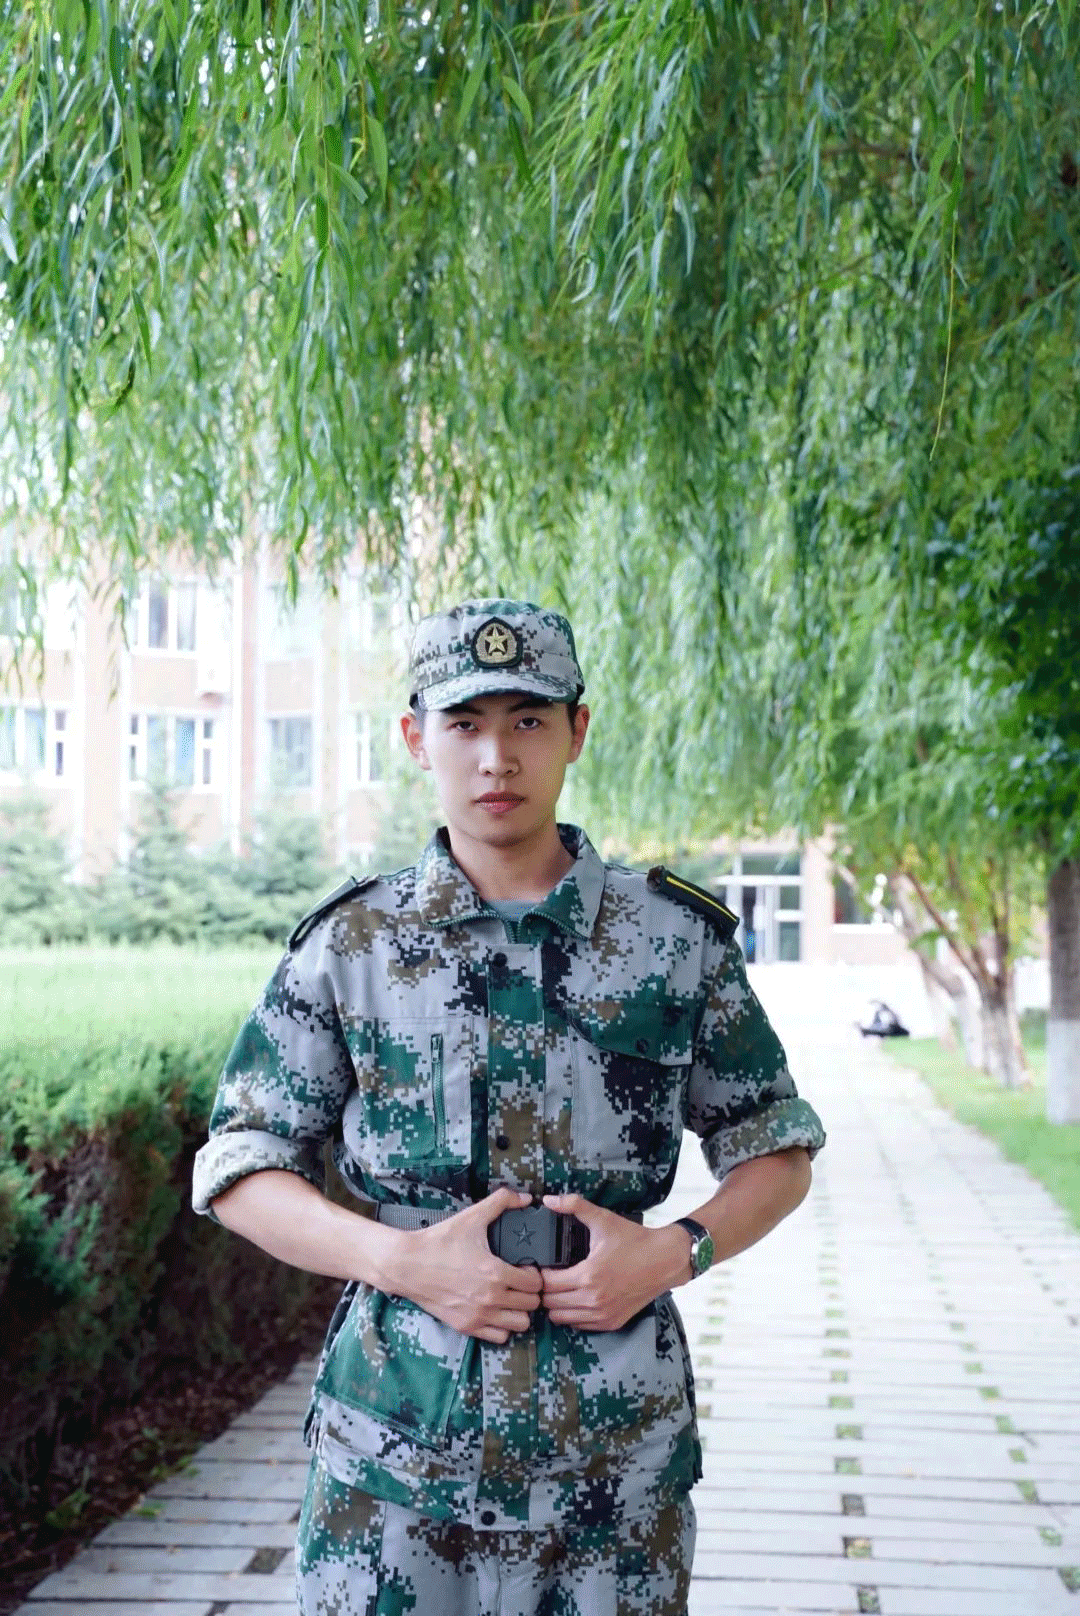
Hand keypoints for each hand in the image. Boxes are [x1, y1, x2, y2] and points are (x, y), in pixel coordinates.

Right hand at [389, 1187, 542, 1344]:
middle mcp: (490, 1299)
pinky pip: (499, 1337)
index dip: (535, 1274)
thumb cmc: (438, 1242)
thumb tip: (525, 1197)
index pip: (536, 1284)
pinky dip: (502, 1326)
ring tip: (510, 1297)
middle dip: (529, 1292)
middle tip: (520, 1282)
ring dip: (519, 1311)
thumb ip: (502, 1202)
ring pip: (520, 1324)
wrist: (407, 1265)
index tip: (526, 1268)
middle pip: (531, 1305)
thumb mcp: (471, 1217)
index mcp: (496, 1273)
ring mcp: (478, 1316)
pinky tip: (495, 1310)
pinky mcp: (466, 1326)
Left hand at [538, 1193, 691, 1330]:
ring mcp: (602, 1315)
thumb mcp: (603, 1219)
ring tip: (561, 1287)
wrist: (665, 1260)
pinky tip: (577, 1297)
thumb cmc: (634, 1240)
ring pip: (561, 1319)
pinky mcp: (611, 1323)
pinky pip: (579, 1325)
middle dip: (545, 1290)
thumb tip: (548, 1199)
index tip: (543, 1265)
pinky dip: (573, 1314)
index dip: (540, 1274)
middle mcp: (593, 1300)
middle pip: (550, 1304)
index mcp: (587, 1276)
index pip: (546, 1284)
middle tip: (549, 1276)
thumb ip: (574, 1206)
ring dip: (557, 1304)